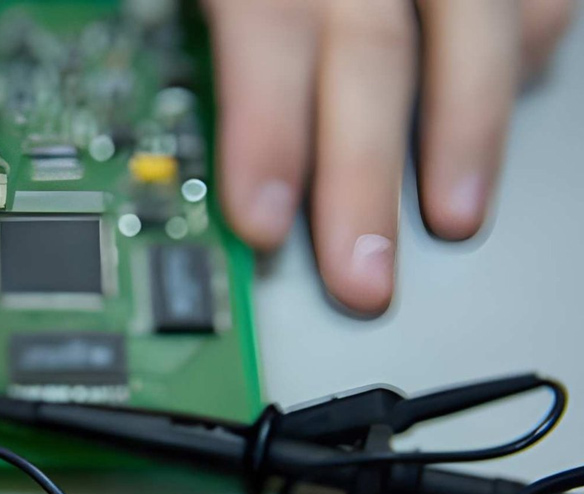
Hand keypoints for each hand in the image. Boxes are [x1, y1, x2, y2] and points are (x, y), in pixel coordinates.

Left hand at [206, 0, 574, 313]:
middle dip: (363, 176)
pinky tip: (508, 98)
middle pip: (368, 49)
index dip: (265, 134)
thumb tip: (158, 71)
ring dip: (467, 128)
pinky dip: (529, 40)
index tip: (261, 223)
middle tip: (360, 274)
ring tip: (455, 216)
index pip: (267, 26)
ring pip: (476, 20)